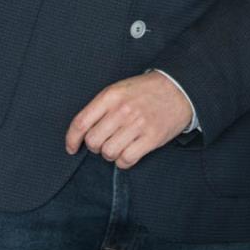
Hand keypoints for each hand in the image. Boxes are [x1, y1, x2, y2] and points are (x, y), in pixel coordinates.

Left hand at [65, 72, 193, 169]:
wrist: (178, 88)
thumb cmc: (145, 91)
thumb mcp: (119, 89)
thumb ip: (100, 107)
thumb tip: (82, 132)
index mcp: (110, 96)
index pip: (81, 123)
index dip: (72, 139)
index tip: (71, 148)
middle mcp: (122, 110)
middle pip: (93, 141)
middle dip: (95, 146)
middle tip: (105, 141)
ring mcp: (137, 124)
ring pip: (108, 153)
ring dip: (111, 154)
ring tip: (119, 146)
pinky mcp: (151, 138)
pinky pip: (126, 160)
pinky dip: (124, 161)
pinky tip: (129, 152)